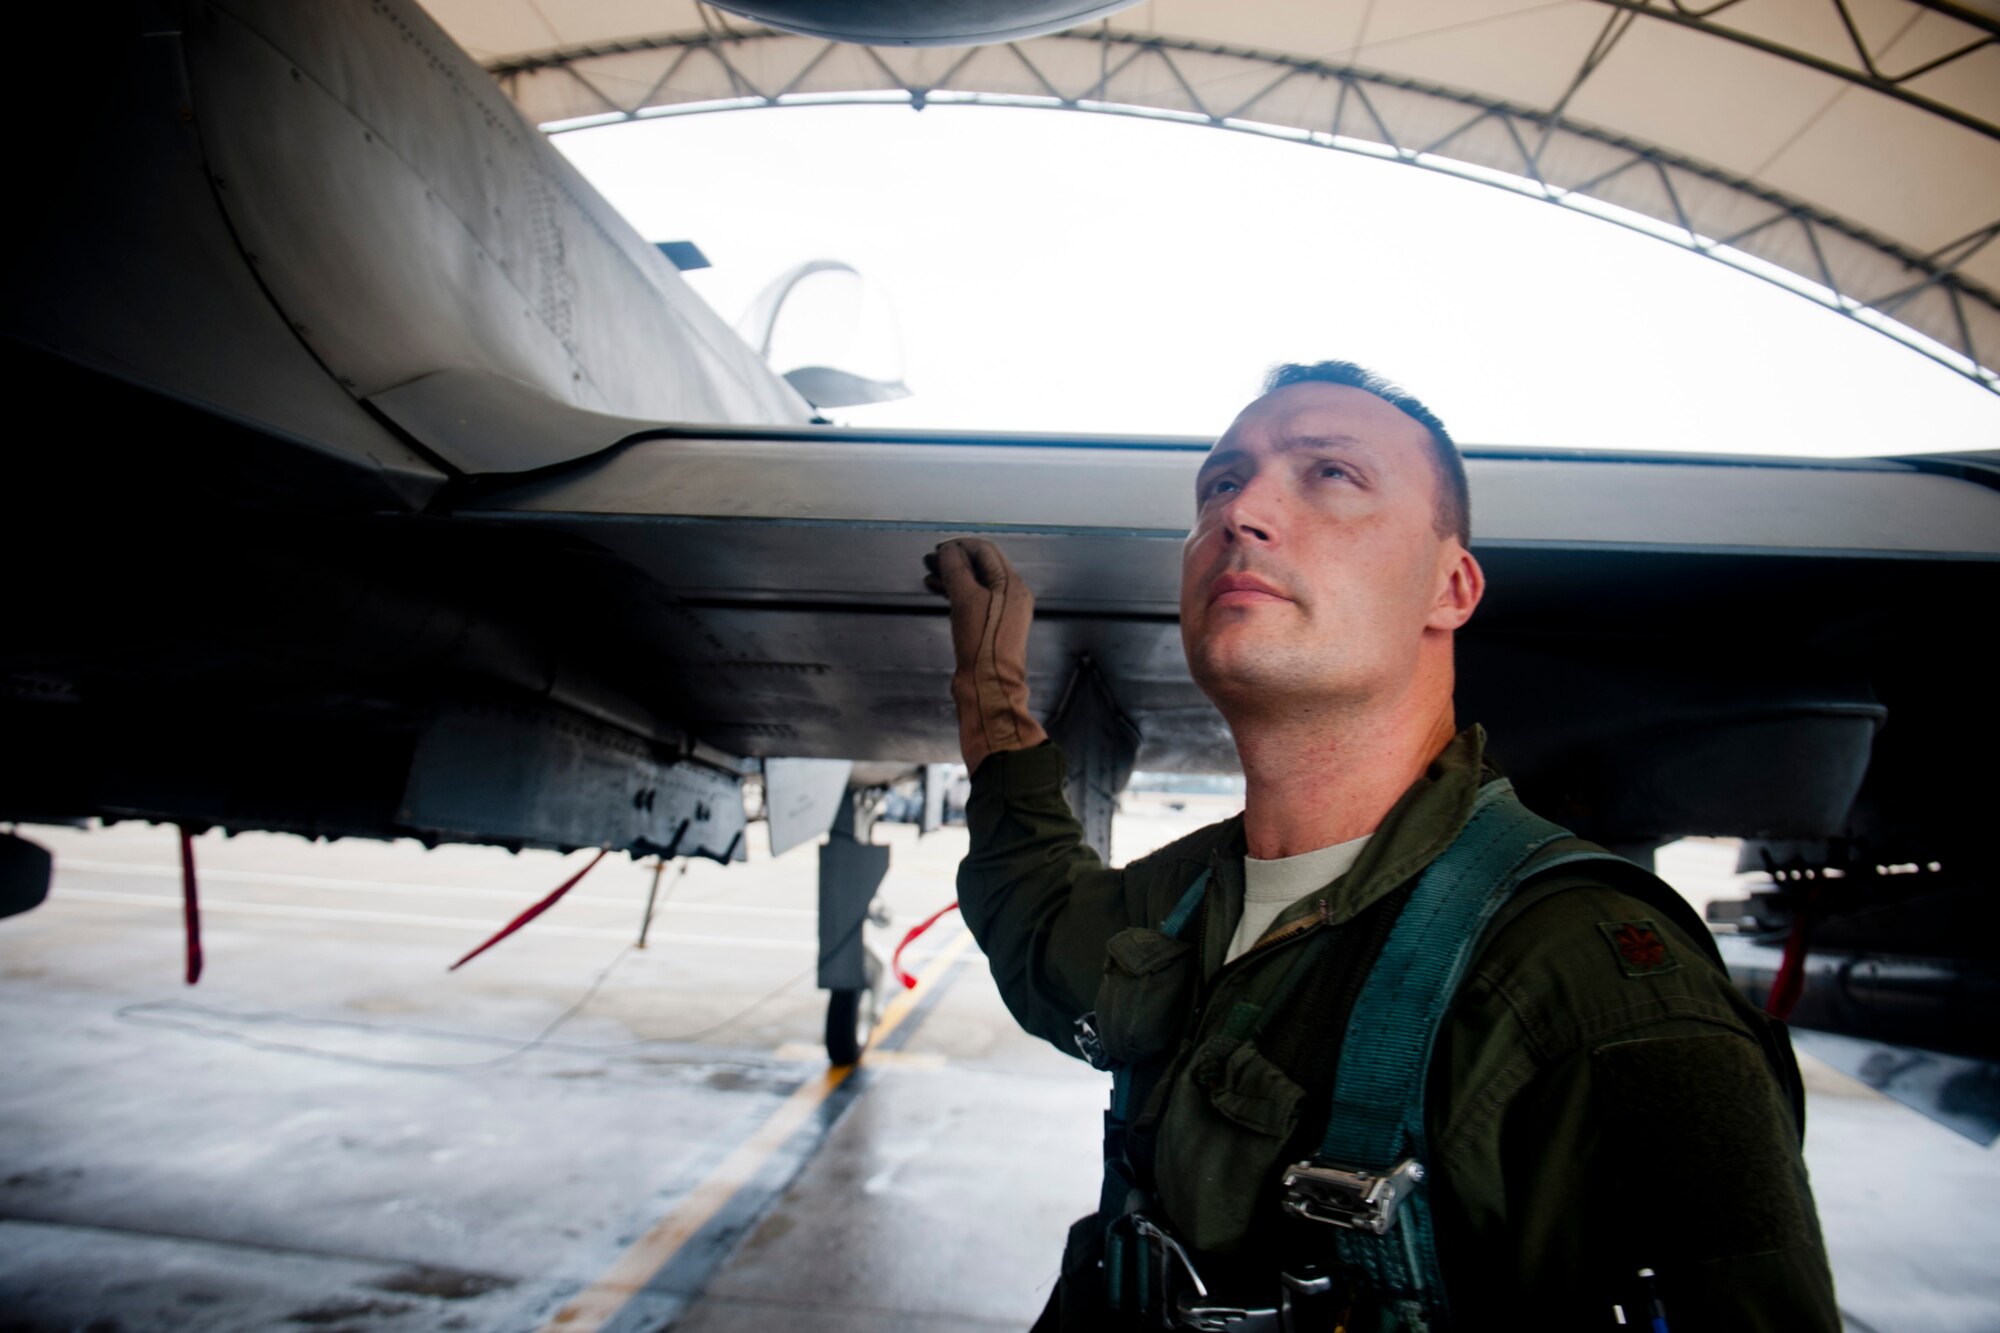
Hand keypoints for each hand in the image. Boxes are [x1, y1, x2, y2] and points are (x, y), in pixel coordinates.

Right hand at [924, 538, 1046, 772]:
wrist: (988, 687)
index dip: (959, 546)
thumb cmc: (980, 645)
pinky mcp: (992, 628)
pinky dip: (956, 592)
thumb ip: (957, 570)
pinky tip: (938, 592)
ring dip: (953, 575)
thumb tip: (948, 550)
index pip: (985, 550)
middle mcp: (1012, 595)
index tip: (937, 549)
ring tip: (929, 575)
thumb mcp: (965, 600)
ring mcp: (1003, 612)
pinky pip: (974, 600)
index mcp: (1011, 584)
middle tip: (929, 560)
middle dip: (954, 559)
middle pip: (982, 565)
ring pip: (976, 583)